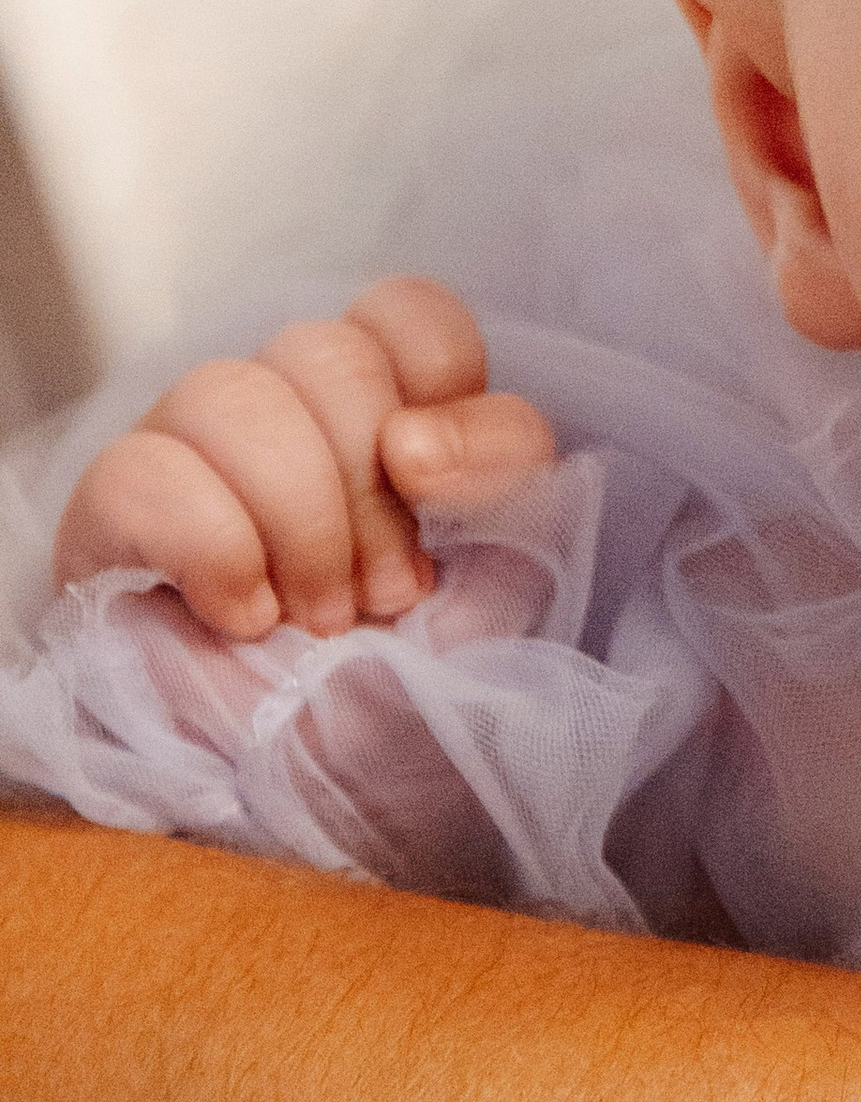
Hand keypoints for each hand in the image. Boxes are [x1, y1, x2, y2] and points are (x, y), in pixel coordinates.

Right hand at [52, 277, 555, 642]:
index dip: (437, 385)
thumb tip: (407, 440)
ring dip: (297, 523)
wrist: (322, 789)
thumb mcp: (510, 567)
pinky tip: (243, 617)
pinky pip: (140, 468)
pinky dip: (213, 549)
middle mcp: (284, 408)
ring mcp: (190, 450)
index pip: (404, 312)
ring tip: (316, 619)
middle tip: (381, 596)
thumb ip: (504, 465)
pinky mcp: (109, 514)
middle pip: (325, 351)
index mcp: (383, 403)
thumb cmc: (411, 677)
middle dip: (368, 494)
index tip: (433, 490)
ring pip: (230, 392)